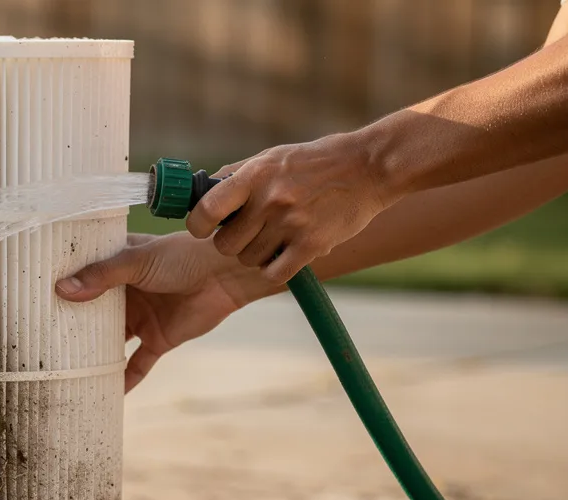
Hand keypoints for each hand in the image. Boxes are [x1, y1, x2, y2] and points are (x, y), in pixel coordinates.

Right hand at [55, 232, 269, 391]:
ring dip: (93, 354)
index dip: (61, 287)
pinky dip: (125, 379)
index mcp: (116, 266)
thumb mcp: (137, 261)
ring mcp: (141, 318)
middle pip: (92, 314)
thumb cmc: (182, 255)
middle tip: (38, 341)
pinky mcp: (158, 340)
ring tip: (63, 370)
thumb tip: (62, 290)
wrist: (227, 273)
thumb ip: (101, 276)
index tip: (31, 300)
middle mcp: (125, 293)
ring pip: (110, 341)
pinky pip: (137, 365)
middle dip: (71, 326)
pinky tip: (106, 394)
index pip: (82, 277)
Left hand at [189, 132, 399, 283]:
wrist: (369, 167)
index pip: (206, 210)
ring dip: (256, 255)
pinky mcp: (312, 244)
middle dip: (232, 243)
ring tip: (273, 238)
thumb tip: (200, 191)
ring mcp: (291, 223)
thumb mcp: (272, 157)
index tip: (203, 228)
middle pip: (226, 244)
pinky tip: (283, 256)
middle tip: (248, 233)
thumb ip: (237, 175)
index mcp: (255, 175)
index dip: (198, 225)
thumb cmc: (315, 162)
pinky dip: (274, 269)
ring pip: (249, 260)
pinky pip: (274, 273)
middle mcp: (270, 200)